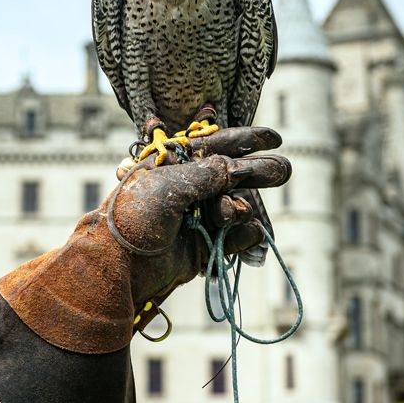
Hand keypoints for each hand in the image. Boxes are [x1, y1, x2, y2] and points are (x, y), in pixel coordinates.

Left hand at [0, 126, 289, 354]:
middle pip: (233, 176)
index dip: (243, 139)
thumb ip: (206, 173)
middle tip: (281, 171)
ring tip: (231, 213)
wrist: (122, 265)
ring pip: (238, 206)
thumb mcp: (169, 185)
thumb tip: (232, 167)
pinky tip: (240, 231)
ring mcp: (197, 217)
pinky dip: (243, 235)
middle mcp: (187, 189)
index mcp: (172, 166)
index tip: (274, 137)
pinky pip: (236, 237)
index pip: (213, 145)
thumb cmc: (136, 216)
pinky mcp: (205, 245)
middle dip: (257, 173)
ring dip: (241, 208)